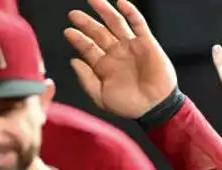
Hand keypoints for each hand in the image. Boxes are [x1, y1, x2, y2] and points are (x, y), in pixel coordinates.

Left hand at [64, 0, 176, 118]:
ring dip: (104, 11)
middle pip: (98, 33)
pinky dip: (130, 11)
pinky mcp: (146, 42)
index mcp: (104, 66)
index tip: (67, 31)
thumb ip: (86, 79)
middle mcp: (116, 53)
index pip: (88, 48)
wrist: (154, 107)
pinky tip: (120, 3)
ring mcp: (131, 46)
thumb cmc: (128, 106)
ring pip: (115, 23)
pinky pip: (138, 23)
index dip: (78, 39)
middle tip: (73, 14)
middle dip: (86, 23)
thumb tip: (74, 61)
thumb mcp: (101, 96)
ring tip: (93, 0)